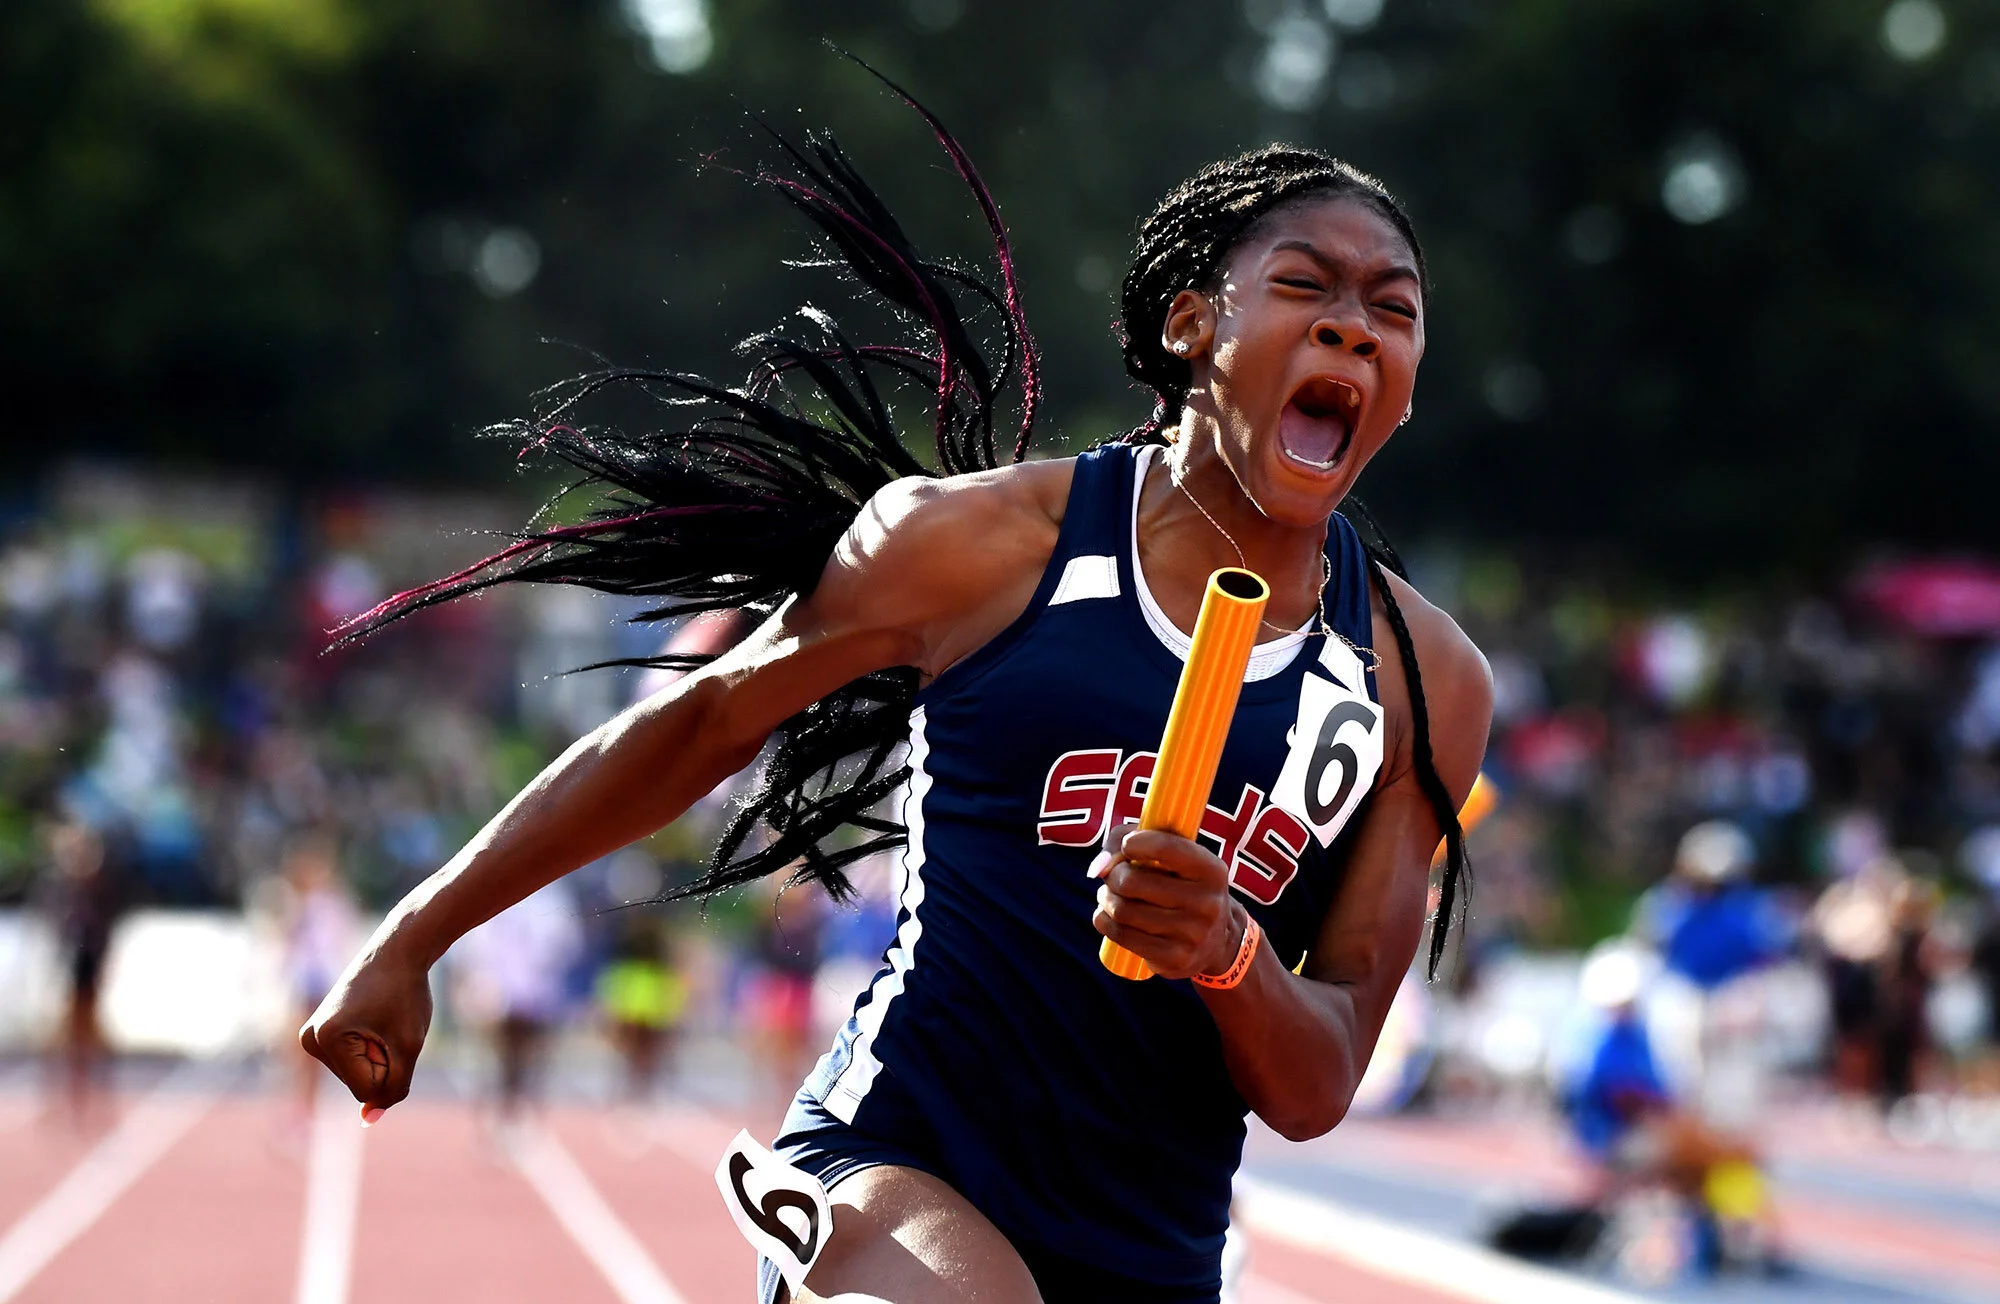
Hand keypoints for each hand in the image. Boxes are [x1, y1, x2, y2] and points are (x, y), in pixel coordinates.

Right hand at [299, 934, 432, 1123]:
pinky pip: (351, 1063)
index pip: (367, 1091)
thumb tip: (369, 1120)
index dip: (394, 1070)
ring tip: (380, 1019)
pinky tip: (372, 1021)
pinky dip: (370, 1050)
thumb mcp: (408, 1046)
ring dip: (378, 1056)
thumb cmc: (406, 994)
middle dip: (384, 1063)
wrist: (396, 952)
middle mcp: (310, 1039)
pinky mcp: (320, 1035)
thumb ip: (394, 1087)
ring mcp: (311, 1037)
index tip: (395, 1033)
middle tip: (388, 1022)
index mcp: (326, 1038)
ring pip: (356, 1076)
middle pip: (359, 1084)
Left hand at [1090, 822, 1243, 980]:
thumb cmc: (1182, 885)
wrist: (1215, 939)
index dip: (1134, 842)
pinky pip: (1123, 936)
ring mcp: (1192, 935)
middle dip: (1112, 876)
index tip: (1127, 845)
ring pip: (1123, 911)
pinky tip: (1106, 916)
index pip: (1166, 847)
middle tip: (1112, 876)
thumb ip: (1133, 840)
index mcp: (1212, 870)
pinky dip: (1104, 922)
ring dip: (1105, 899)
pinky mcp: (1175, 959)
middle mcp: (1207, 903)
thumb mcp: (1175, 857)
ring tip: (1108, 895)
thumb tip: (1098, 867)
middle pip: (1132, 882)